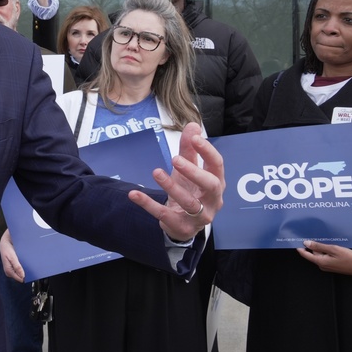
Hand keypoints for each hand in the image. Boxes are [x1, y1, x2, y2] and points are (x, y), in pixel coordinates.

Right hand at [0, 229, 25, 282]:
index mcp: (8, 271)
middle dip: (25, 272)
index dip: (25, 276)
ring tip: (25, 262)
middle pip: (21, 276)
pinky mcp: (14, 266)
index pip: (20, 279)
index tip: (30, 271)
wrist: (5, 242)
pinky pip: (20, 269)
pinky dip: (23, 266)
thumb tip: (22, 276)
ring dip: (24, 268)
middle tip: (27, 264)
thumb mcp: (12, 257)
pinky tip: (24, 261)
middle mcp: (10, 272)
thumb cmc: (6, 248)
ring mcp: (12, 269)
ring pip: (21, 272)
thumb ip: (17, 267)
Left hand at [128, 122, 223, 241]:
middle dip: (193, 171)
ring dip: (171, 187)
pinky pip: (164, 214)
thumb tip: (193, 125)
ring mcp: (199, 216)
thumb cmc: (190, 191)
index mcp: (216, 182)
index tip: (194, 138)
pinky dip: (148, 204)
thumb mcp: (188, 170)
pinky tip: (134, 194)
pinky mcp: (181, 226)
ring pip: (189, 202)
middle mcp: (213, 200)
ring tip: (156, 172)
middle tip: (175, 159)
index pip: (217, 165)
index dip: (207, 151)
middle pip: (210, 185)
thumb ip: (189, 150)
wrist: (183, 224)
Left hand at [297, 242, 351, 276]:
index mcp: (320, 262)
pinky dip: (325, 250)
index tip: (294, 240)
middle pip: (312, 253)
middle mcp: (322, 265)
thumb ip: (319, 246)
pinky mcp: (333, 265)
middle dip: (311, 245)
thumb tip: (306, 243)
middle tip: (309, 234)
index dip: (299, 247)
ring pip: (319, 254)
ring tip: (322, 237)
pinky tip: (329, 244)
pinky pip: (325, 256)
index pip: (305, 254)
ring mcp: (328, 266)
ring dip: (319, 247)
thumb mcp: (334, 249)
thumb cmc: (349, 258)